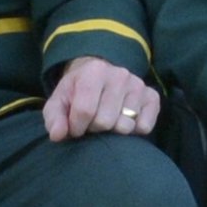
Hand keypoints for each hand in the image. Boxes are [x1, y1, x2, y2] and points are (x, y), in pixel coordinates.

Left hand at [40, 56, 162, 141]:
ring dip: (113, 130)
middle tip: (91, 122)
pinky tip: (124, 120)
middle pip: (105, 121)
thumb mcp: (59, 101)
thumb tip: (58, 135)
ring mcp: (138, 85)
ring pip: (125, 126)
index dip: (77, 127)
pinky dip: (134, 130)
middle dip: (94, 128)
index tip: (75, 127)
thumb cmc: (76, 92)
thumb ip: (54, 118)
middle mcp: (119, 75)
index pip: (85, 111)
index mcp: (94, 71)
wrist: (98, 75)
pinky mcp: (152, 97)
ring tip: (107, 119)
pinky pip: (145, 126)